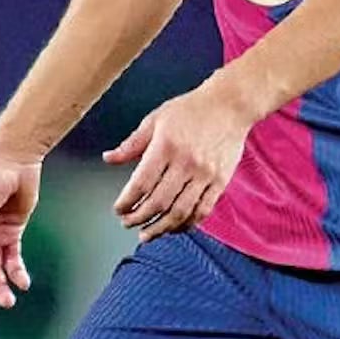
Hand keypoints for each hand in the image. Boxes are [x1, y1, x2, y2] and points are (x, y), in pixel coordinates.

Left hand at [104, 80, 249, 242]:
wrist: (230, 105)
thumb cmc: (191, 109)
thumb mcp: (156, 119)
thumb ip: (132, 143)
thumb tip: (108, 158)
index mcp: (165, 146)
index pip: (140, 184)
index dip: (126, 202)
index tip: (119, 209)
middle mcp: (186, 163)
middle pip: (158, 202)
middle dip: (139, 218)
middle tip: (128, 223)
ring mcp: (205, 174)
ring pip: (180, 212)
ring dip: (161, 228)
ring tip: (148, 233)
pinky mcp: (220, 181)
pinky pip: (202, 210)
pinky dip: (187, 223)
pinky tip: (175, 227)